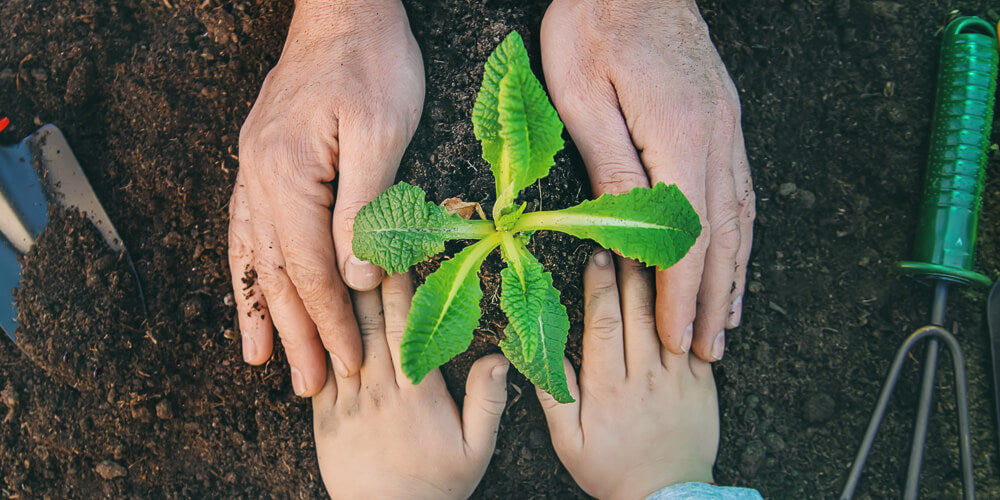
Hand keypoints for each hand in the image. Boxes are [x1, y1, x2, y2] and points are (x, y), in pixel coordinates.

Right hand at [228, 0, 424, 394]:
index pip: (310, 267)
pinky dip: (249, 266)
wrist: (344, 6)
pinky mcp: (265, 159)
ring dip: (261, 309)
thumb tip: (358, 277)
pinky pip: (248, 226)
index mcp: (288, 172)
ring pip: (254, 254)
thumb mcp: (383, 131)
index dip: (331, 320)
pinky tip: (251, 289)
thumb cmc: (372, 60)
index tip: (349, 362)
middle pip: (275, 271)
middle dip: (295, 332)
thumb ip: (367, 208)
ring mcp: (256, 166)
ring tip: (259, 357)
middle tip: (308, 386)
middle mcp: (260, 174)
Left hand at [312, 273, 508, 497]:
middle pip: (369, 321)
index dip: (401, 286)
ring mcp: (346, 401)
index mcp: (417, 392)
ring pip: (339, 338)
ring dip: (338, 298)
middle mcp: (378, 389)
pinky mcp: (324, 416)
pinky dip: (314, 336)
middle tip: (362, 237)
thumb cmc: (437, 484)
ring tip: (334, 258)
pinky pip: (315, 368)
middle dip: (367, 276)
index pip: (406, 326)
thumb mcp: (477, 448)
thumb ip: (488, 400)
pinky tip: (311, 307)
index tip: (401, 251)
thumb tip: (498, 356)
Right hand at [538, 250, 718, 498]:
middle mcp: (644, 376)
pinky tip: (684, 284)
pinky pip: (698, 338)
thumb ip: (555, 395)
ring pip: (668, 318)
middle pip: (637, 310)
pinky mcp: (703, 382)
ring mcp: (678, 377)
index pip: (603, 323)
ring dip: (659, 281)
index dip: (599, 286)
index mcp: (608, 387)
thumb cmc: (612, 469)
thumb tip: (540, 352)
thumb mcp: (568, 442)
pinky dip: (691, 308)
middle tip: (624, 235)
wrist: (667, 496)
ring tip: (652, 247)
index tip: (595, 256)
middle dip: (629, 269)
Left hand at [540, 0, 754, 360]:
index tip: (677, 337)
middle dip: (712, 301)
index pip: (686, 240)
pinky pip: (739, 189)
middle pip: (720, 239)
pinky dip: (739, 233)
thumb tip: (626, 234)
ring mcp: (726, 128)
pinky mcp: (722, 118)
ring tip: (728, 319)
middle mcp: (714, 139)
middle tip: (707, 351)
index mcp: (679, 138)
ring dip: (733, 274)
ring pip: (737, 218)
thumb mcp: (583, 97)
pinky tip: (735, 255)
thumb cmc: (596, 26)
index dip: (681, 296)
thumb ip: (610, 168)